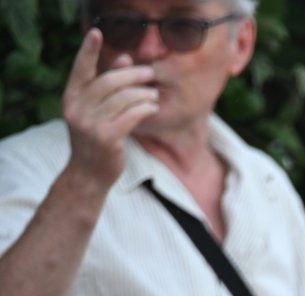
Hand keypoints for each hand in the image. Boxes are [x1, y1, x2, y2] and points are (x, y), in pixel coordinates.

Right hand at [62, 29, 157, 187]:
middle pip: (109, 82)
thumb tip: (126, 58)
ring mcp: (91, 124)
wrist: (89, 174)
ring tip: (153, 94)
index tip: (96, 32)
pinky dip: (145, 108)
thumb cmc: (96, 137)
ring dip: (144, 93)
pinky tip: (153, 107)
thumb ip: (109, 84)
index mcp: (71, 98)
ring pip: (124, 98)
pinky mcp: (107, 138)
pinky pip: (132, 115)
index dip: (88, 50)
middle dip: (133, 75)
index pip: (80, 69)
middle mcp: (77, 109)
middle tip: (150, 73)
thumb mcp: (97, 110)